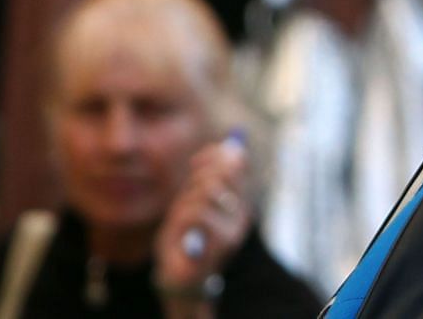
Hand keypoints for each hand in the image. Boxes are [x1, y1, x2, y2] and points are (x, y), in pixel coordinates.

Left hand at [153, 137, 252, 298]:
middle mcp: (243, 210)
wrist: (178, 275)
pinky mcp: (225, 241)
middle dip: (198, 177)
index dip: (215, 155)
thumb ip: (207, 177)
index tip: (195, 162)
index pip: (238, 162)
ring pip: (206, 191)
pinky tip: (180, 233)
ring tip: (179, 220)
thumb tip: (226, 147)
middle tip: (185, 195)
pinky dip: (180, 219)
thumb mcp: (192, 200)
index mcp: (238, 198)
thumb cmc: (184, 236)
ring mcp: (236, 226)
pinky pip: (197, 213)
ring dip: (184, 202)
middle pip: (224, 172)